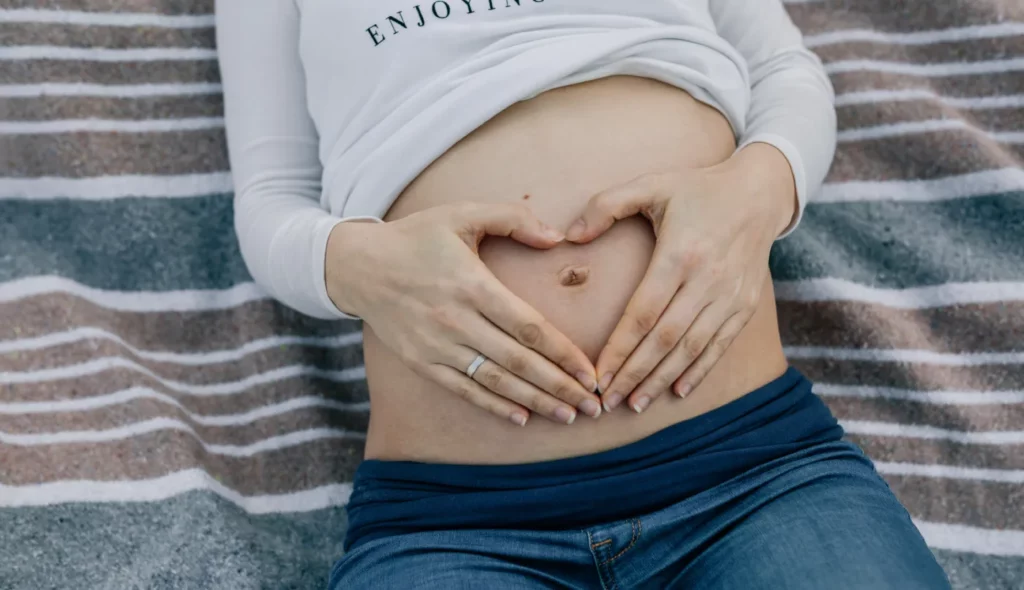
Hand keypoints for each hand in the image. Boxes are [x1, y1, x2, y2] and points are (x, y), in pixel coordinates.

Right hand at [326, 202, 602, 426]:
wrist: (359, 266)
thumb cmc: (417, 237)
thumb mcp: (463, 213)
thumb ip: (513, 218)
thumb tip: (558, 238)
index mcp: (472, 284)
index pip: (528, 326)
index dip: (563, 353)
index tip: (590, 371)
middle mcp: (456, 320)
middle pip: (518, 361)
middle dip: (559, 386)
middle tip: (592, 406)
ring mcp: (436, 345)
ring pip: (494, 380)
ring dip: (534, 401)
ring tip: (567, 416)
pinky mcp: (421, 361)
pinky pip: (463, 389)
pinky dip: (493, 405)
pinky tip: (521, 418)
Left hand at [564, 144, 796, 412]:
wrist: (759, 192)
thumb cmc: (696, 189)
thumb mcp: (651, 184)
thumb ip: (606, 205)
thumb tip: (570, 236)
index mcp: (680, 254)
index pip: (643, 313)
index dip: (619, 348)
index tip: (596, 374)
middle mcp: (707, 280)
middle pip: (665, 339)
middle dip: (634, 374)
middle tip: (606, 401)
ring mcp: (730, 296)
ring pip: (692, 349)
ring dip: (661, 380)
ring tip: (633, 404)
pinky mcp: (746, 305)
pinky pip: (719, 346)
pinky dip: (698, 372)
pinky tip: (676, 392)